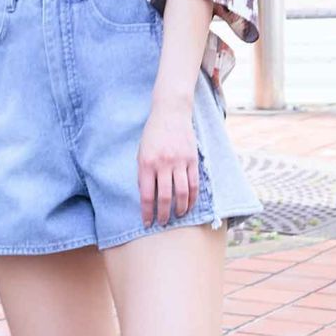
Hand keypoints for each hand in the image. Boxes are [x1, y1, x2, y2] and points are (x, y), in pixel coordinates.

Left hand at [138, 98, 200, 227]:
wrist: (170, 112)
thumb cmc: (153, 134)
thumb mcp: (141, 152)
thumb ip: (144, 173)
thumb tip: (147, 196)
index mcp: (146, 163)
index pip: (146, 195)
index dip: (147, 212)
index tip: (147, 222)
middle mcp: (163, 164)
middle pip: (164, 197)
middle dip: (163, 214)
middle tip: (162, 223)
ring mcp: (179, 162)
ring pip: (181, 192)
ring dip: (180, 208)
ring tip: (178, 216)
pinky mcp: (192, 159)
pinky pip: (194, 183)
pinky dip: (192, 197)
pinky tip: (189, 204)